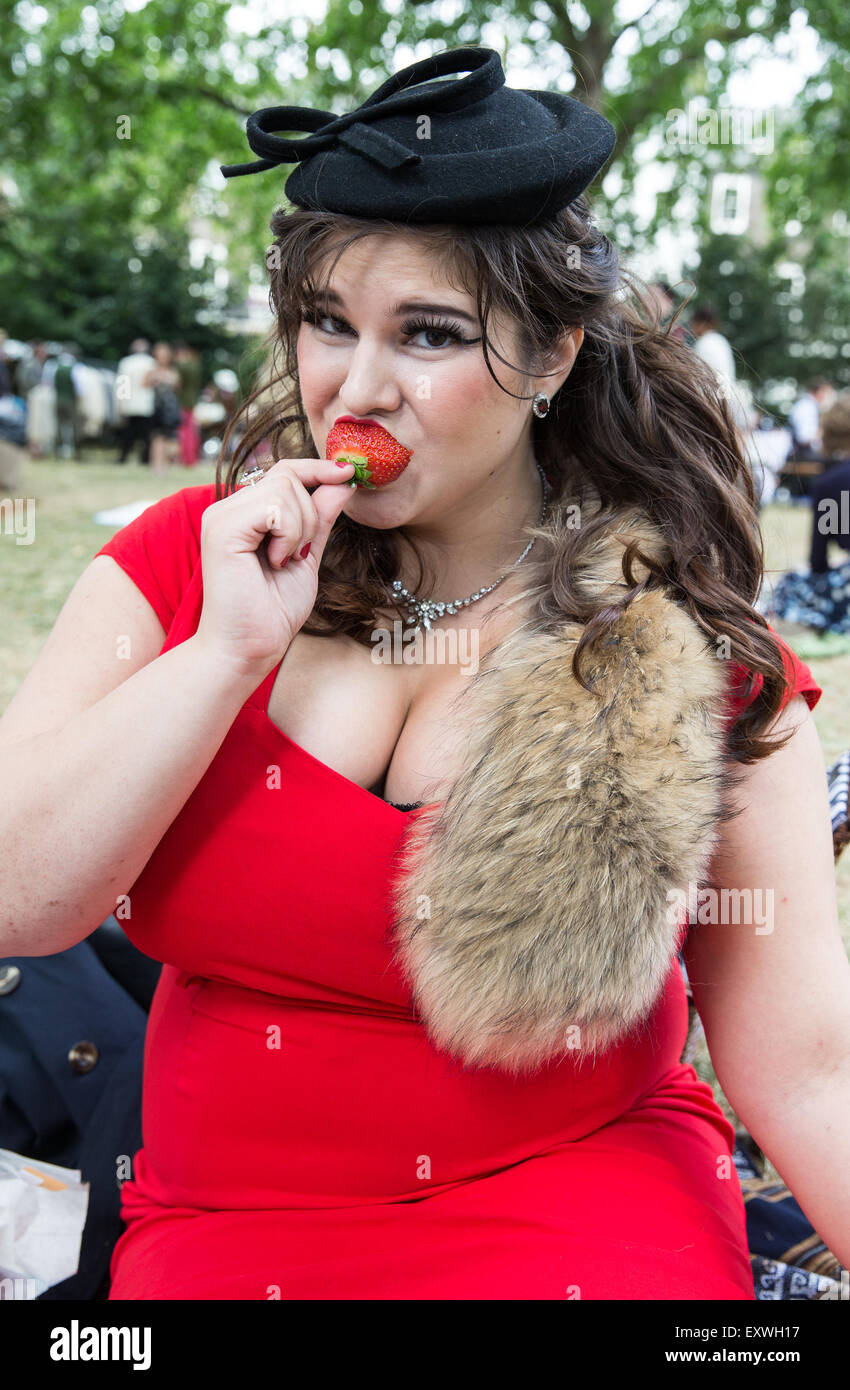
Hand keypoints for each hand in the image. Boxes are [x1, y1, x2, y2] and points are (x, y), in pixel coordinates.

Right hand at [193, 457, 355, 680]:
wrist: (249, 648)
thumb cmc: (273, 612)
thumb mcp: (308, 556)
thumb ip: (321, 518)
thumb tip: (343, 481)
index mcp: (244, 513)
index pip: (284, 471)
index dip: (318, 469)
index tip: (349, 472)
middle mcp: (227, 509)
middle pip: (288, 476)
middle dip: (311, 515)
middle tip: (299, 555)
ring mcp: (221, 516)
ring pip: (284, 489)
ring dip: (301, 530)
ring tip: (282, 563)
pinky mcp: (222, 529)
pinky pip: (276, 508)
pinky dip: (288, 537)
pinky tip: (274, 563)